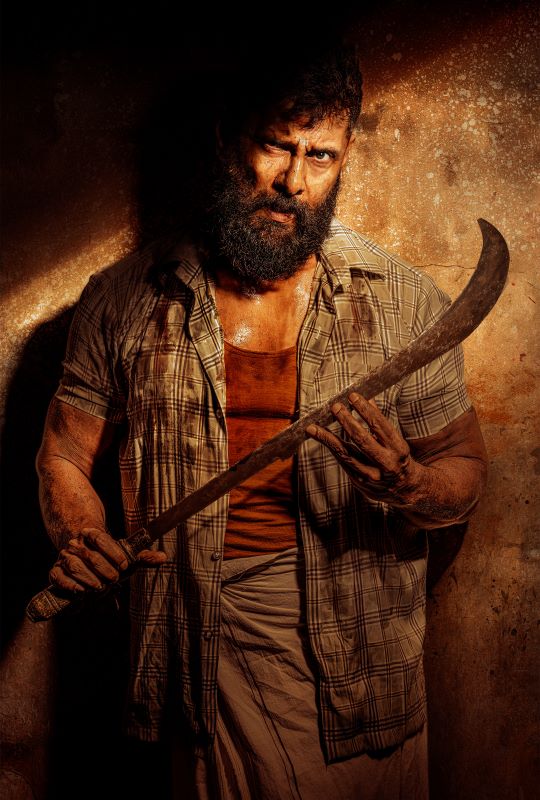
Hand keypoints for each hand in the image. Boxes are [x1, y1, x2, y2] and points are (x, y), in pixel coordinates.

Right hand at [49, 527, 167, 591]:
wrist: (82, 557)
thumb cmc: (107, 558)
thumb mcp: (124, 556)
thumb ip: (142, 557)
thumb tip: (164, 557)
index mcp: (92, 534)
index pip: (101, 539)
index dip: (113, 553)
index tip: (124, 566)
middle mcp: (76, 544)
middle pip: (90, 555)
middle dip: (104, 570)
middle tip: (114, 579)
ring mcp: (65, 557)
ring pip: (75, 566)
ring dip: (89, 579)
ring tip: (100, 587)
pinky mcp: (56, 571)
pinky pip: (59, 577)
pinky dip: (70, 585)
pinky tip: (81, 592)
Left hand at [306, 392, 422, 506]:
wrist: (404, 490)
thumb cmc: (397, 459)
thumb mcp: (395, 441)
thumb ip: (380, 423)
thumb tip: (367, 400)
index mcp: (398, 449)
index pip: (380, 426)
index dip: (365, 410)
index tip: (353, 396)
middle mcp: (385, 463)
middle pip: (362, 440)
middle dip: (347, 421)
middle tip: (335, 407)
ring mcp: (371, 475)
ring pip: (345, 454)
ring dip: (327, 438)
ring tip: (313, 427)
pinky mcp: (359, 482)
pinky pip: (342, 461)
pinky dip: (331, 447)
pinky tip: (320, 437)